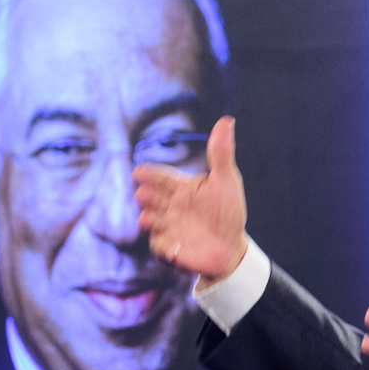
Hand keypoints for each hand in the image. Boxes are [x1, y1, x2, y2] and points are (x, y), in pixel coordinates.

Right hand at [133, 116, 247, 284]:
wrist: (230, 248)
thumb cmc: (228, 212)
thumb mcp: (226, 180)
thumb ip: (221, 153)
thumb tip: (226, 121)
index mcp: (181, 188)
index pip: (161, 177)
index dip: (149, 175)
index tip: (138, 172)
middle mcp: (170, 206)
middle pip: (151, 198)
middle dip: (145, 196)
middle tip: (143, 195)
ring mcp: (167, 226)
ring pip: (150, 221)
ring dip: (149, 219)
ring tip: (148, 218)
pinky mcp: (169, 248)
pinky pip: (160, 245)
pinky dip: (163, 245)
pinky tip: (172, 245)